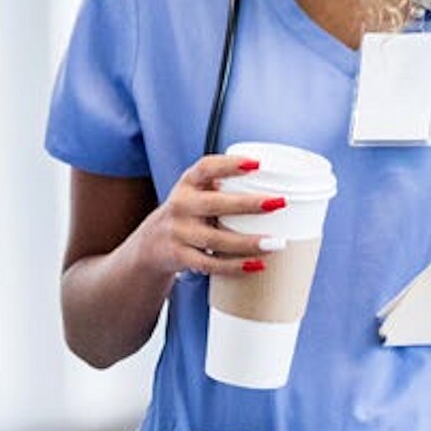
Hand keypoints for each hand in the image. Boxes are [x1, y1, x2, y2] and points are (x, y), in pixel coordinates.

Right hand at [128, 153, 288, 280]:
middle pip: (215, 204)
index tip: (257, 164)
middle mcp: (181, 205)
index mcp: (187, 184)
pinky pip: (210, 264)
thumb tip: (276, 187)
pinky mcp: (179, 256)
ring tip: (276, 243)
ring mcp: (178, 232)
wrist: (151, 245)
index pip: (206, 168)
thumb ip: (223, 188)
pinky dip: (235, 266)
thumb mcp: (195, 194)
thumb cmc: (188, 215)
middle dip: (249, 204)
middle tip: (279, 203)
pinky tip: (257, 265)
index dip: (230, 164)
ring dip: (248, 242)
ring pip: (215, 240)